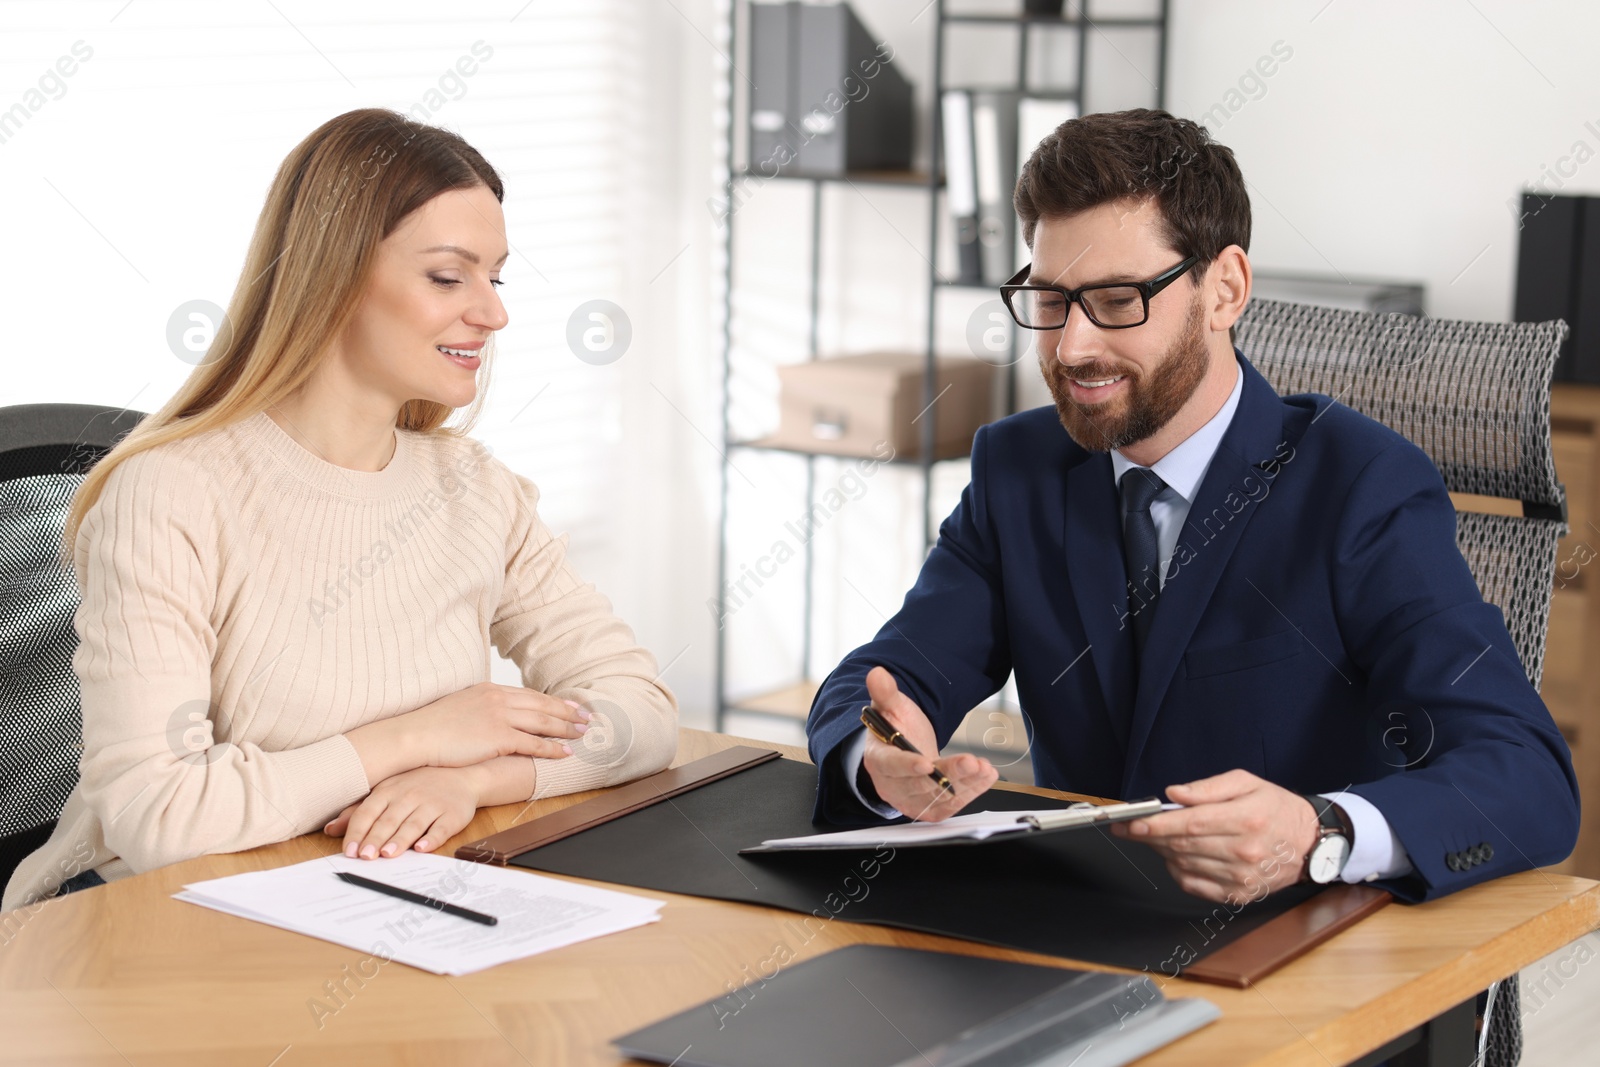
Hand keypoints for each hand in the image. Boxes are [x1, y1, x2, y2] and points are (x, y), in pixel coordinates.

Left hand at [324, 765, 484, 858]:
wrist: (462, 775)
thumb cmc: (418, 785)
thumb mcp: (387, 792)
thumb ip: (358, 811)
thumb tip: (330, 829)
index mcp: (389, 790)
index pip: (368, 812)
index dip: (357, 831)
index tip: (348, 851)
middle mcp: (409, 796)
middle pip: (389, 820)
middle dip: (376, 838)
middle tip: (365, 857)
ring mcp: (432, 804)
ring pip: (413, 824)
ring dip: (400, 839)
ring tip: (388, 854)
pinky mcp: (452, 814)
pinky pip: (441, 828)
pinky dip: (432, 838)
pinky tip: (422, 848)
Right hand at [348, 682, 590, 780]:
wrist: (414, 735)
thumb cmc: (431, 727)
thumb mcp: (459, 707)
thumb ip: (479, 708)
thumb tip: (488, 717)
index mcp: (490, 690)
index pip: (530, 694)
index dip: (553, 701)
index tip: (570, 704)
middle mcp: (498, 699)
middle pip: (543, 705)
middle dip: (568, 712)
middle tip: (588, 717)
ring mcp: (500, 716)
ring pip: (543, 722)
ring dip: (567, 728)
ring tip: (584, 733)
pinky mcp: (498, 737)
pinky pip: (533, 743)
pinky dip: (552, 748)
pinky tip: (566, 753)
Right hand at [860, 666, 998, 821]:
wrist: (905, 749)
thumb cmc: (895, 728)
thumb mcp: (891, 707)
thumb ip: (885, 692)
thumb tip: (877, 673)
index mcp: (878, 759)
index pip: (890, 765)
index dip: (908, 766)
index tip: (927, 763)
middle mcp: (892, 785)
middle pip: (920, 785)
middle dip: (949, 775)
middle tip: (971, 762)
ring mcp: (911, 799)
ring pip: (939, 797)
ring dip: (965, 784)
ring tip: (985, 768)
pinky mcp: (929, 807)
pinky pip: (950, 805)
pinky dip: (971, 792)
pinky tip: (986, 776)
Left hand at [1108, 769, 1317, 902]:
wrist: (1311, 843)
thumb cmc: (1276, 808)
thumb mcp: (1247, 782)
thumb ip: (1208, 787)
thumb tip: (1175, 794)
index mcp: (1246, 819)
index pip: (1189, 824)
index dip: (1154, 824)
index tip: (1129, 822)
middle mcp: (1244, 851)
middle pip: (1182, 846)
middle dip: (1148, 836)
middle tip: (1128, 827)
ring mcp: (1242, 877)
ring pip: (1184, 865)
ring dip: (1162, 851)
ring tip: (1156, 837)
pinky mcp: (1239, 895)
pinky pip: (1194, 885)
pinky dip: (1178, 871)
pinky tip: (1177, 856)